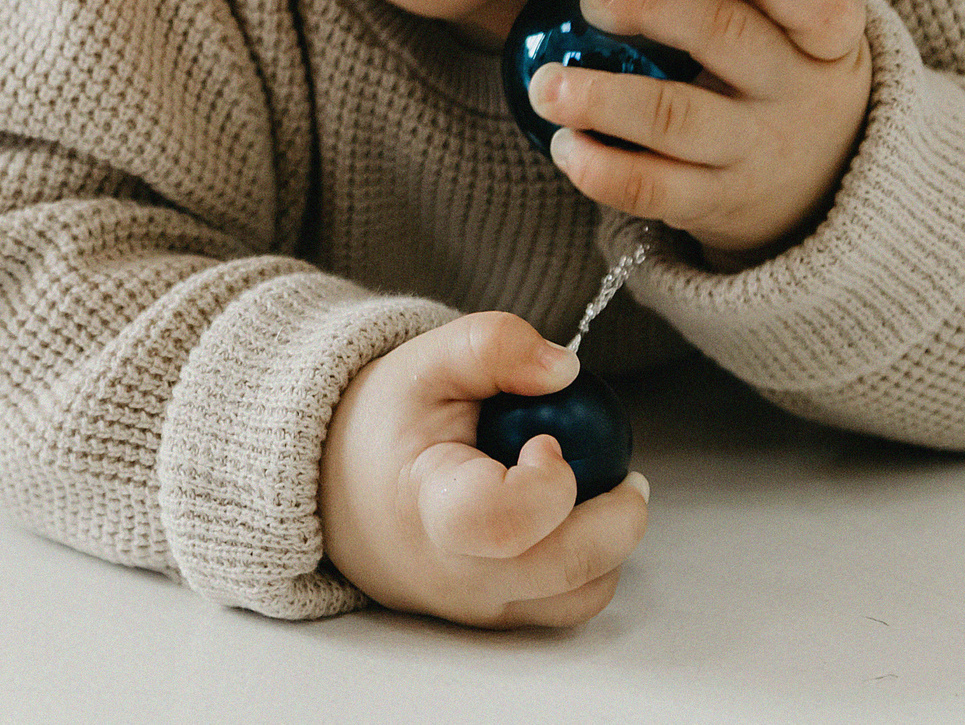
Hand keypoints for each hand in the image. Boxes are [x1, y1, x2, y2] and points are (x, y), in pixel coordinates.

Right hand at [320, 311, 650, 627]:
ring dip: (609, 546)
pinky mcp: (497, 618)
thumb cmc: (385, 427)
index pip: (504, 524)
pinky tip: (571, 518)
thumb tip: (565, 369)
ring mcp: (479, 606)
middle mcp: (457, 575)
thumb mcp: (426, 363)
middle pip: (569, 570)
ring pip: (581, 597)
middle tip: (627, 474)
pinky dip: (589, 565)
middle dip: (619, 518)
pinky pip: (567, 605)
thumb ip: (493, 346)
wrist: (338, 490)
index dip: (548, 484)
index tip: (548, 441)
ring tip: (594, 494)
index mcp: (430, 510)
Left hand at [526, 0, 872, 265]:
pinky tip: (563, 144)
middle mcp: (798, 96)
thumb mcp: (795, 32)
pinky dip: (599, 169)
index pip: (823, 6)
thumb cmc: (783, 79)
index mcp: (827, 41)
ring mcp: (755, 154)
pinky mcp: (714, 204)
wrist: (820, 190)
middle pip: (728, 37)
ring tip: (547, 86)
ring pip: (675, 120)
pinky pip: (651, 188)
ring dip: (602, 100)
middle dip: (653, 8)